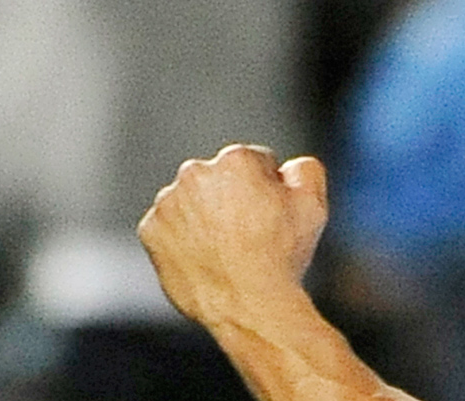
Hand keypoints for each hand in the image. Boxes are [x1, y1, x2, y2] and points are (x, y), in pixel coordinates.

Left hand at [138, 144, 328, 328]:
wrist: (248, 305)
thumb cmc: (281, 256)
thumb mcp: (313, 204)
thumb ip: (305, 169)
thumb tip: (289, 167)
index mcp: (236, 159)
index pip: (256, 162)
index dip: (269, 189)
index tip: (271, 215)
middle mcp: (196, 173)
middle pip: (220, 178)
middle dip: (234, 197)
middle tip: (251, 233)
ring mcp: (168, 202)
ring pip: (192, 200)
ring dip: (206, 215)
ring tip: (227, 249)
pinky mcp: (150, 230)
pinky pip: (169, 226)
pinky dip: (183, 237)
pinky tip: (206, 257)